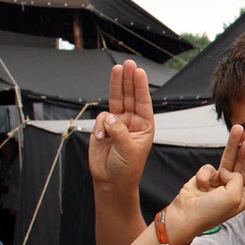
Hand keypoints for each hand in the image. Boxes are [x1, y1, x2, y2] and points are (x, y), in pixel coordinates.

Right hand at [89, 60, 154, 190]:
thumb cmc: (127, 168)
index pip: (143, 102)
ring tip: (117, 69)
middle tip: (127, 64)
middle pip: (130, 96)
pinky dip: (99, 126)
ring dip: (116, 85)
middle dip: (128, 79)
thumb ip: (118, 131)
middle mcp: (132, 122)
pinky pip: (100, 119)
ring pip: (116, 100)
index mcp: (145, 126)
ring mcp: (117, 124)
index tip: (138, 71)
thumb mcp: (128, 149)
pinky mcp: (102, 128)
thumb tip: (108, 117)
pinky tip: (101, 137)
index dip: (140, 86)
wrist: (111, 181)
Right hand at [167, 126, 244, 243]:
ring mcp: (219, 184)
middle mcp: (232, 189)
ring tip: (237, 129)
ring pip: (227, 160)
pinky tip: (201, 186)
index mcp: (243, 195)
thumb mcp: (233, 196)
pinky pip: (207, 169)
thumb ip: (237, 179)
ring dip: (232, 145)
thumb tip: (228, 170)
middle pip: (241, 162)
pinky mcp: (205, 179)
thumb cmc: (209, 211)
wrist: (184, 216)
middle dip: (243, 145)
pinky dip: (203, 175)